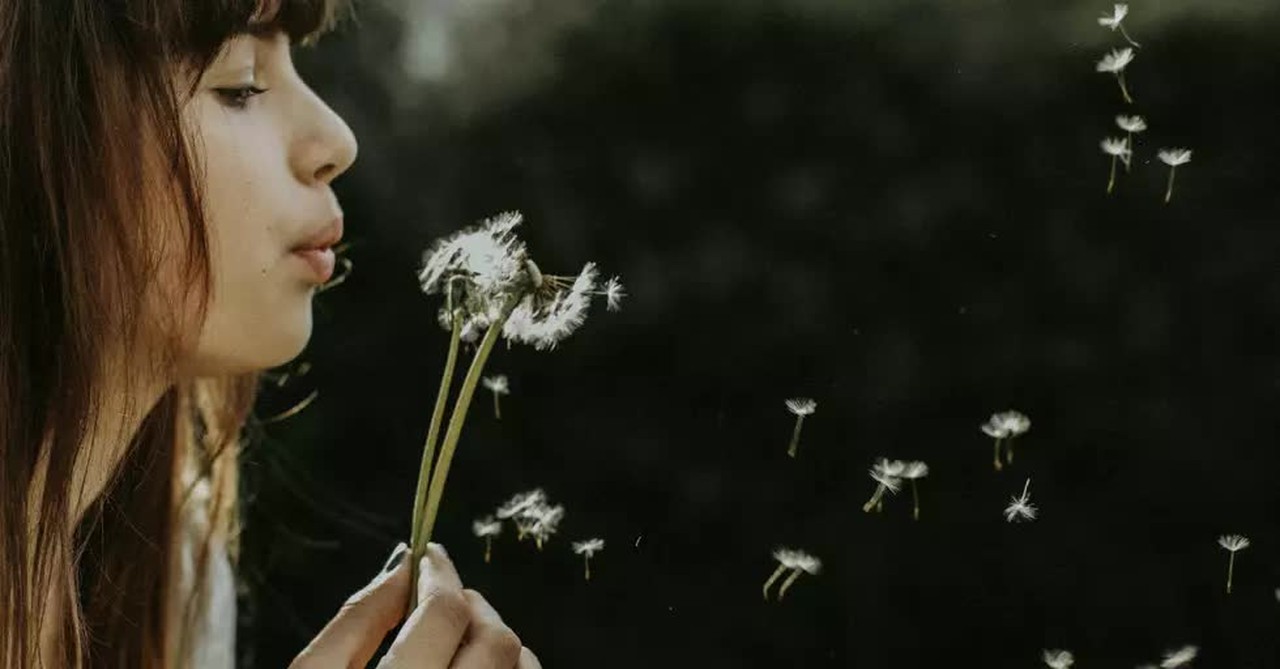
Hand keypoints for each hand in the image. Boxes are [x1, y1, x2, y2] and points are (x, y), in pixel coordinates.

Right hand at [289, 542, 541, 668]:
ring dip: (499, 638)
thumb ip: (354, 622)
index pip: (444, 615)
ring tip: (460, 634)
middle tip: (443, 596)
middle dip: (473, 605)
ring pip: (522, 667)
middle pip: (496, 642)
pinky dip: (514, 668)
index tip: (430, 557)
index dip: (440, 575)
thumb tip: (404, 564)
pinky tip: (479, 666)